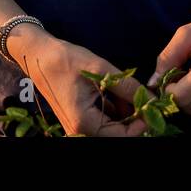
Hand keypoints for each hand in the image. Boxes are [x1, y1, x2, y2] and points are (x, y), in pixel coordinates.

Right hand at [8, 26, 147, 136]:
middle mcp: (79, 131)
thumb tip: (153, 99)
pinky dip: (114, 111)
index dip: (143, 123)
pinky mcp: (79, 121)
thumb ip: (127, 86)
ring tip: (127, 90)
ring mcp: (78, 128)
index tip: (152, 104)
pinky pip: (104, 123)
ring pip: (113, 128)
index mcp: (84, 123)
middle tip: (143, 96)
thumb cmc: (64, 59)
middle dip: (134, 117)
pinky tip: (116, 92)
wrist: (38, 54)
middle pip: (119, 134)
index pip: (124, 136)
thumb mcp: (99, 68)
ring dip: (125, 113)